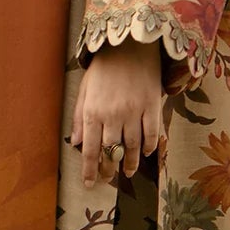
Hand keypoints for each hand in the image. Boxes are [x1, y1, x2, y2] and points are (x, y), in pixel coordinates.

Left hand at [71, 37, 161, 186]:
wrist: (130, 45)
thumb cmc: (104, 68)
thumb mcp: (85, 90)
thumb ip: (80, 117)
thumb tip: (76, 143)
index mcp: (93, 112)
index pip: (91, 150)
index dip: (90, 171)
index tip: (90, 184)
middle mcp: (113, 115)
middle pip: (112, 152)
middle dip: (110, 170)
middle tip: (109, 179)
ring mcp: (135, 111)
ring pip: (134, 147)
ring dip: (131, 163)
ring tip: (128, 172)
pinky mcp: (153, 106)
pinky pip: (153, 134)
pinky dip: (150, 147)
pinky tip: (146, 153)